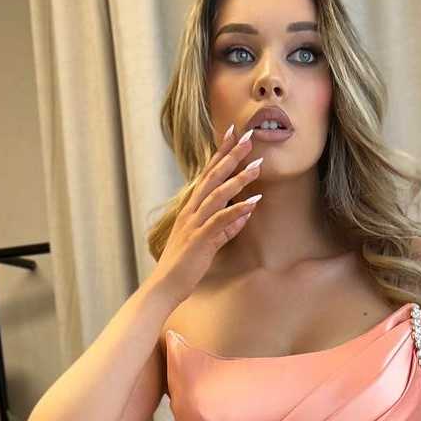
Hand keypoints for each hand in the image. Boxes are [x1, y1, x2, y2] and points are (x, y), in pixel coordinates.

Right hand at [151, 125, 263, 304]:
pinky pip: (220, 221)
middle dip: (231, 155)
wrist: (164, 287)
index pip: (207, 174)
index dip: (220, 153)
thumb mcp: (206, 243)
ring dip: (238, 179)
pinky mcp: (200, 240)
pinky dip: (237, 210)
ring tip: (257, 165)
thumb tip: (243, 215)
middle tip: (248, 137)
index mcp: (190, 209)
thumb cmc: (183, 266)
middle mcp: (191, 211)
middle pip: (212, 176)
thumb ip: (225, 228)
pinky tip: (253, 202)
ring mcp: (194, 224)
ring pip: (218, 194)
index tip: (232, 133)